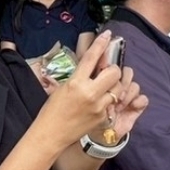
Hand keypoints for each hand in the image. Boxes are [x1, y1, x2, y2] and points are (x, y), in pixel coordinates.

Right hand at [37, 33, 146, 150]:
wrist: (51, 134)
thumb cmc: (52, 110)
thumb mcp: (63, 87)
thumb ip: (79, 76)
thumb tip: (91, 65)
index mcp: (76, 83)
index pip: (91, 58)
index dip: (101, 44)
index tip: (107, 35)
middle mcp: (90, 93)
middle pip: (114, 72)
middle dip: (113, 69)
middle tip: (107, 71)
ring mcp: (98, 106)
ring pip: (118, 88)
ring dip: (114, 85)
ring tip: (104, 88)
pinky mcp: (103, 117)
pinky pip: (112, 103)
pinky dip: (109, 100)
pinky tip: (99, 103)